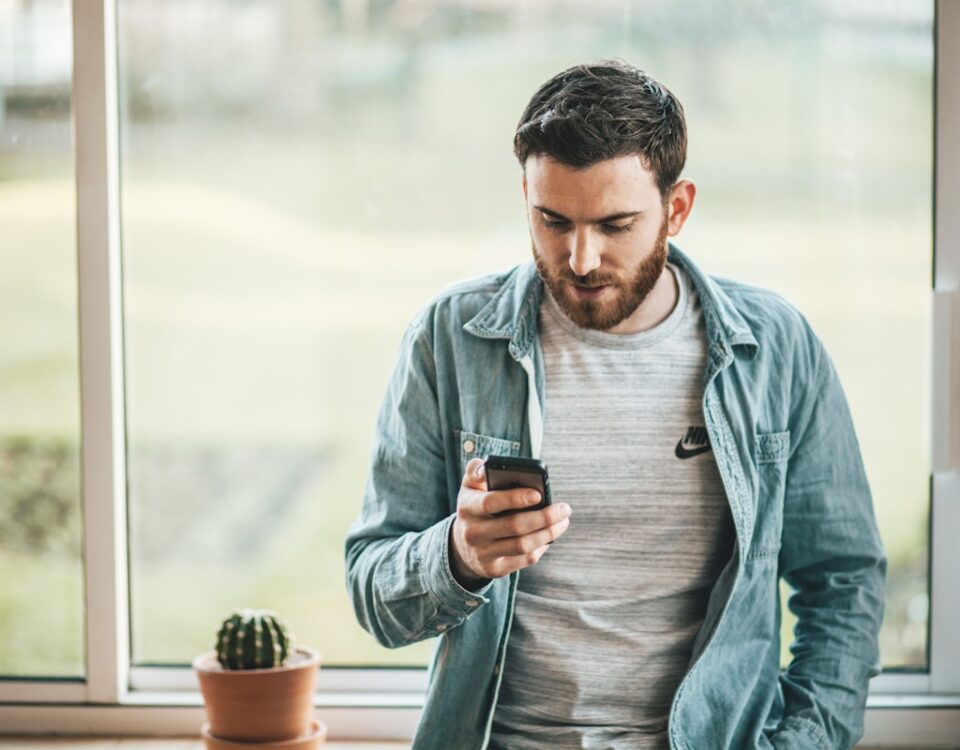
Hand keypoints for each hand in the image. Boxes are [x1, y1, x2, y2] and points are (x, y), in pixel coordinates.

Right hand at [449, 457, 571, 587]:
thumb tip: (487, 467)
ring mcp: (483, 553)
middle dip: (544, 517)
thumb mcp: (470, 487)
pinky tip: (549, 536)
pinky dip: (541, 547)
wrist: (462, 545)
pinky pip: (524, 559)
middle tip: (565, 508)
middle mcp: (472, 532)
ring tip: (563, 521)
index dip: (515, 498)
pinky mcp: (494, 569)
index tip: (538, 494)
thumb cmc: (475, 507)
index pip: (490, 502)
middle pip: (514, 526)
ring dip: (548, 533)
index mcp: (467, 507)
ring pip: (523, 545)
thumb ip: (477, 470)